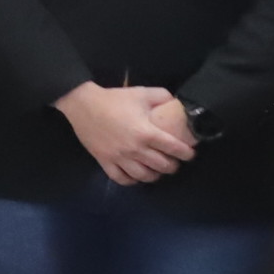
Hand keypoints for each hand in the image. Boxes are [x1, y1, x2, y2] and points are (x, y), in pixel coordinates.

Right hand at [60, 81, 198, 187]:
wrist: (83, 104)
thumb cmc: (114, 99)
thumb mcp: (142, 92)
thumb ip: (162, 97)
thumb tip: (175, 103)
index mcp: (146, 132)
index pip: (173, 148)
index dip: (186, 153)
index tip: (190, 154)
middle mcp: (135, 149)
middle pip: (161, 166)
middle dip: (172, 166)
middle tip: (174, 162)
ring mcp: (119, 158)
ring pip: (143, 176)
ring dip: (155, 175)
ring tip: (158, 170)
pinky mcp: (105, 162)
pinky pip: (122, 179)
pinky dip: (132, 180)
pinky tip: (137, 176)